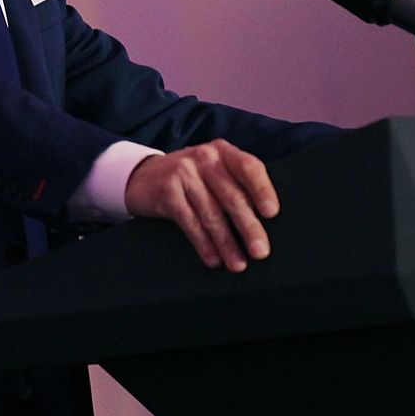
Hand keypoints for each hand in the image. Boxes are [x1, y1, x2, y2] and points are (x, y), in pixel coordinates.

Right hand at [123, 140, 278, 271]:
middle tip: (260, 252)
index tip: (272, 213)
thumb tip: (264, 222)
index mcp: (224, 152)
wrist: (142, 177)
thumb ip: (235, 184)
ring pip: (212, 214)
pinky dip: (204, 244)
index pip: (249, 167)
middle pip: (232, 196)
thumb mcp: (213, 171)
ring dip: (227, 243)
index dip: (262, 190)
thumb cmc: (190, 179)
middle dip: (248, 227)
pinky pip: (190, 223)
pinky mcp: (167, 192)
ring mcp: (184, 174)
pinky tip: (213, 259)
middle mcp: (205, 158)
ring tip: (238, 264)